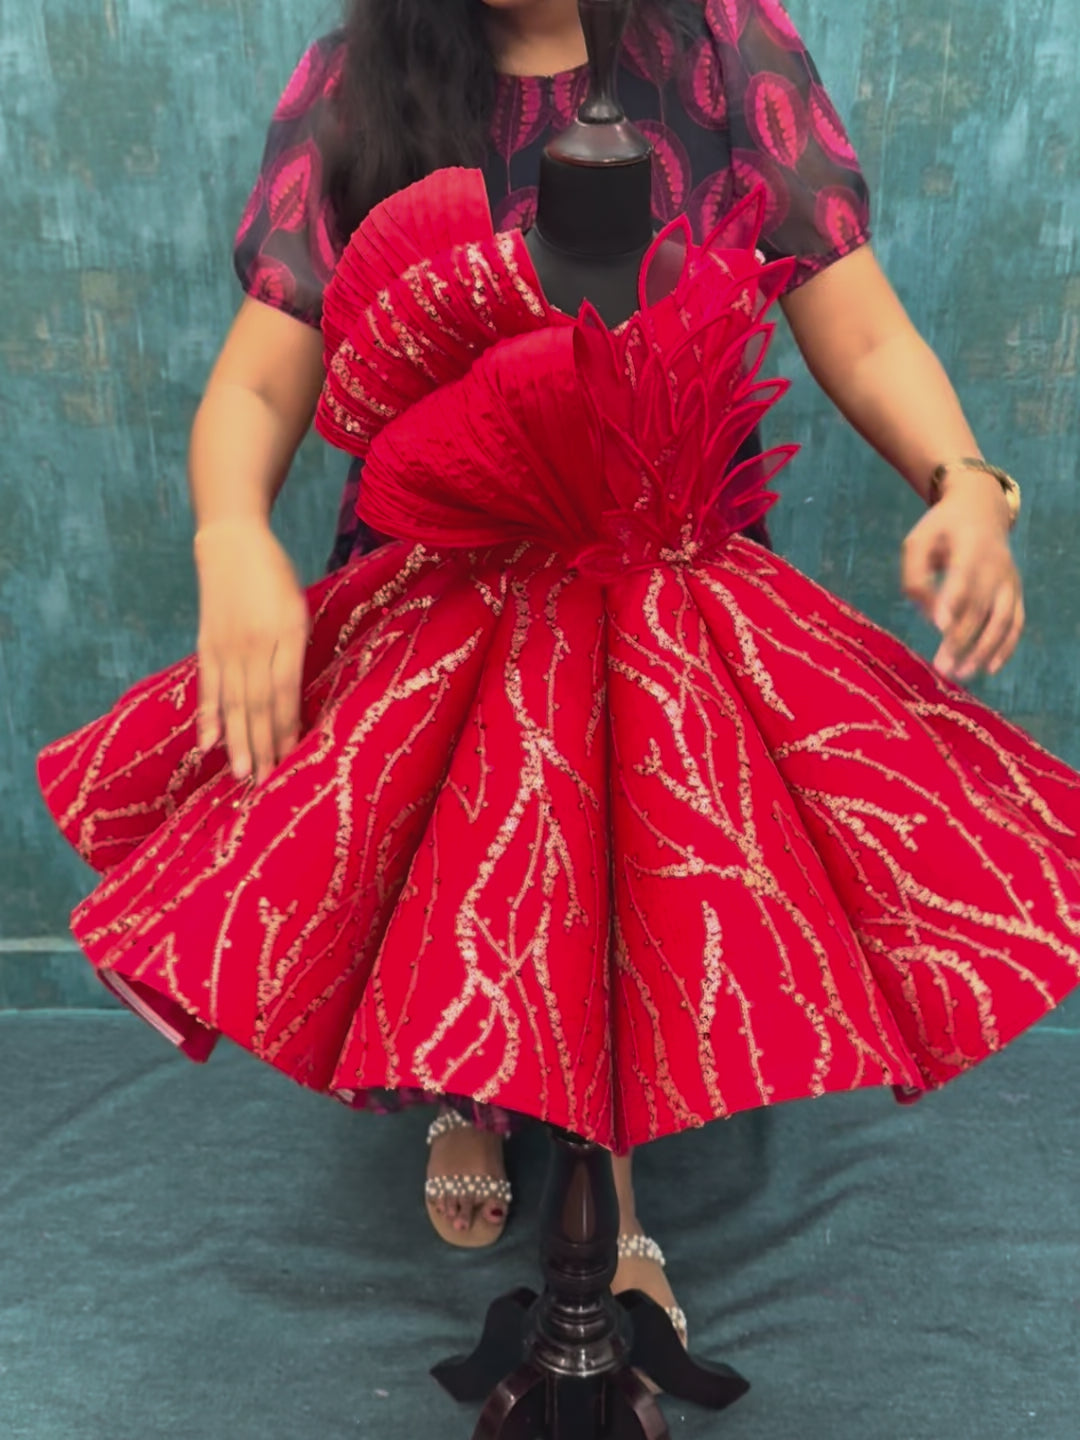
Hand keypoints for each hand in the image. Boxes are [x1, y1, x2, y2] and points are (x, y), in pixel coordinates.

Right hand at [194, 518, 309, 783]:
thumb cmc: (275, 579)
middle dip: (264, 746)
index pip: (286, 690)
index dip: (288, 727)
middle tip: (267, 784)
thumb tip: (293, 701)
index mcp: (287, 632)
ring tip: (242, 775)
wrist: (232, 542)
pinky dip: (208, 715)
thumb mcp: (298, 609)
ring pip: (234, 701)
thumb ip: (296, 652)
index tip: (292, 760)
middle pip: (259, 703)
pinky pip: (208, 686)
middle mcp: (255, 642)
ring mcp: (227, 644)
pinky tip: (209, 742)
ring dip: (238, 741)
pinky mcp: (206, 643)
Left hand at [901, 471, 1023, 679]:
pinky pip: (1015, 623)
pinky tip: (988, 668)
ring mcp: (1009, 580)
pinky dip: (1006, 646)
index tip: (939, 627)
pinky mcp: (1015, 592)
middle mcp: (995, 565)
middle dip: (961, 639)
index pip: (962, 577)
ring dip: (983, 650)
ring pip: (1002, 620)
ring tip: (961, 673)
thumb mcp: (917, 541)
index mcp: (969, 547)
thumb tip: (929, 616)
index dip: (953, 602)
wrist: (981, 510)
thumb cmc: (941, 529)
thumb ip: (914, 575)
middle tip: (941, 667)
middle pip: (981, 607)